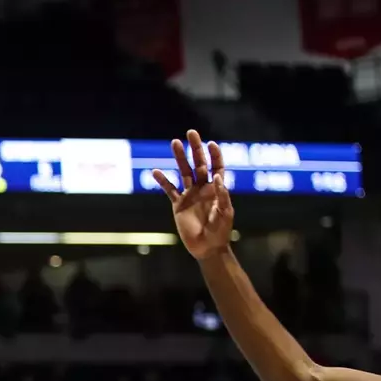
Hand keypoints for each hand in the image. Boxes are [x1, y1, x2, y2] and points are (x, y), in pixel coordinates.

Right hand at [153, 129, 233, 259]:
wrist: (207, 247)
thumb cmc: (221, 231)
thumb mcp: (225, 213)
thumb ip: (222, 195)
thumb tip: (217, 177)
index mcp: (217, 189)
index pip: (216, 166)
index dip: (214, 155)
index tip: (210, 144)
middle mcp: (203, 188)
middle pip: (199, 164)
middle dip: (195, 148)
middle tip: (191, 133)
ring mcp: (190, 195)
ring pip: (183, 172)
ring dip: (179, 157)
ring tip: (174, 142)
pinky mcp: (178, 205)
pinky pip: (169, 190)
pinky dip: (162, 181)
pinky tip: (155, 171)